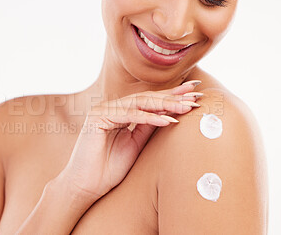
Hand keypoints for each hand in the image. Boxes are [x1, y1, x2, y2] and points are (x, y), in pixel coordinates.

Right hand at [58, 81, 202, 198]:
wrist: (85, 186)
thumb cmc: (108, 169)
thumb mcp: (135, 145)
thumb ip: (147, 127)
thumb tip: (170, 114)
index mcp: (119, 113)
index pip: (148, 103)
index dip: (171, 98)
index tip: (193, 96)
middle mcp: (111, 108)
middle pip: (146, 98)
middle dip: (172, 96)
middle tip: (195, 94)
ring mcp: (103, 110)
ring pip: (139, 103)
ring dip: (165, 105)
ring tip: (186, 106)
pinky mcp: (97, 117)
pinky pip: (129, 115)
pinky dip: (149, 118)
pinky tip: (168, 120)